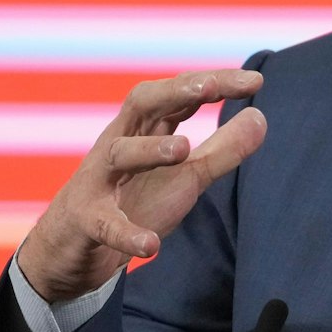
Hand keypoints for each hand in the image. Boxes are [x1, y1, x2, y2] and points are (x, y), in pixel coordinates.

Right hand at [20, 69, 267, 301]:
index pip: (179, 96)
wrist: (71, 250)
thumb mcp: (183, 177)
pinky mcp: (85, 221)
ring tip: (184, 149)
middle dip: (175, 91)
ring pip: (118, 154)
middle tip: (210, 87)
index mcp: (144, 130)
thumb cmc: (131, 201)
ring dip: (150, 150)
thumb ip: (221, 150)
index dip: (215, 83)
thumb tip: (260, 116)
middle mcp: (118, 145)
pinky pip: (105, 224)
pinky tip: (150, 245)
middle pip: (142, 104)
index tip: (256, 81)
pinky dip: (126, 234)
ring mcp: (97, 181)